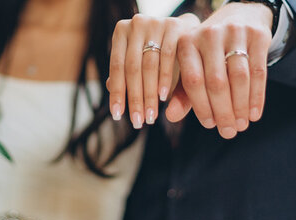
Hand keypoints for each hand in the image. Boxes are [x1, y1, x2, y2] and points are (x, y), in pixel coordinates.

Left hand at [107, 13, 200, 127]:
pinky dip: (164, 79)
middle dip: (134, 99)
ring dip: (149, 94)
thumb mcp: (141, 62)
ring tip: (150, 116)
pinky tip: (162, 97)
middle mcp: (136, 24)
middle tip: (137, 121)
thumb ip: (127, 74)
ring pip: (149, 65)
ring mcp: (155, 23)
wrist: (187, 32)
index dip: (117, 93)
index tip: (117, 115)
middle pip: (132, 68)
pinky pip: (167, 57)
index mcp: (121, 31)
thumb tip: (108, 87)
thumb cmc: (159, 53)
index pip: (116, 67)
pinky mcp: (174, 26)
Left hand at [169, 2, 273, 138]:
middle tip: (228, 132)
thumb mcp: (193, 67)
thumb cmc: (210, 53)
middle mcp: (209, 34)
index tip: (210, 125)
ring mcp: (235, 32)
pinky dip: (256, 96)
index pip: (193, 81)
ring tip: (241, 126)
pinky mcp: (258, 35)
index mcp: (187, 42)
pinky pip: (258, 71)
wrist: (239, 17)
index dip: (201, 106)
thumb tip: (170, 117)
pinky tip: (254, 114)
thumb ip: (182, 93)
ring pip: (239, 77)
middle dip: (223, 111)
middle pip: (217, 81)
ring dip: (241, 106)